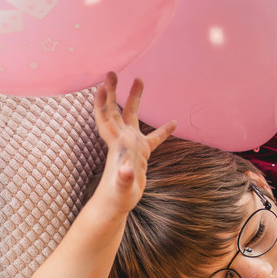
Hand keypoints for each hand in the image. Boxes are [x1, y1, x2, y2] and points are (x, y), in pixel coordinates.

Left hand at [89, 72, 175, 211]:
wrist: (115, 206)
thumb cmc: (116, 197)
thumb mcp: (122, 188)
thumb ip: (124, 178)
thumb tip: (125, 170)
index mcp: (117, 144)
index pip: (108, 118)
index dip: (105, 101)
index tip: (103, 83)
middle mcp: (122, 140)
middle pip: (117, 111)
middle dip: (115, 91)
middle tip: (113, 71)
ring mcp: (131, 146)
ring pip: (132, 118)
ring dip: (134, 99)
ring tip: (140, 79)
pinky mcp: (140, 155)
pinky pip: (152, 139)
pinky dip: (162, 131)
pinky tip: (173, 122)